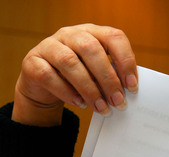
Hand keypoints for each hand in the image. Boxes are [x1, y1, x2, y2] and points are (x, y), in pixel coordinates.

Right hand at [12, 24, 137, 125]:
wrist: (43, 87)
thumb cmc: (76, 80)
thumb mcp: (95, 75)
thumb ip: (110, 77)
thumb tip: (127, 92)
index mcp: (91, 33)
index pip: (113, 36)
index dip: (125, 60)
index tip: (132, 86)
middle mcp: (69, 34)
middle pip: (91, 49)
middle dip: (107, 78)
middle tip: (117, 101)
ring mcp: (48, 46)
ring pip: (69, 62)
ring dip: (89, 89)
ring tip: (100, 107)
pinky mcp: (32, 63)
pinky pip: (49, 76)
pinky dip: (66, 92)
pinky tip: (79, 103)